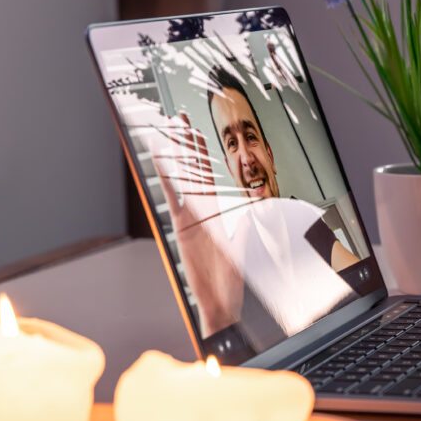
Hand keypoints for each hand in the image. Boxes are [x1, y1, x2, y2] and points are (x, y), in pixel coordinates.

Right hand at [149, 112, 242, 334]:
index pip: (208, 174)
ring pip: (182, 176)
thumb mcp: (250, 241)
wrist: (223, 301)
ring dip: (176, 152)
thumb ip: (252, 219)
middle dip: (185, 144)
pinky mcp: (182, 225)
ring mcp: (190, 216)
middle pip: (191, 169)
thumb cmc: (237, 276)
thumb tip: (259, 201)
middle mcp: (201, 210)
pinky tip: (160, 155)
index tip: (197, 132)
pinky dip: (167, 174)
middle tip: (179, 119)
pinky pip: (174, 194)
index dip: (202, 153)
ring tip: (169, 128)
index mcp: (216, 211)